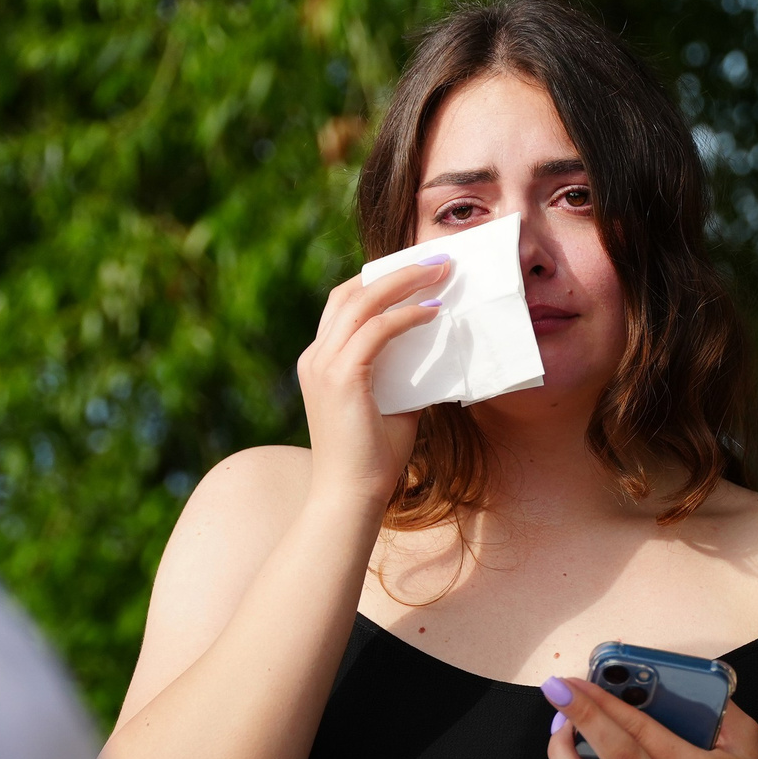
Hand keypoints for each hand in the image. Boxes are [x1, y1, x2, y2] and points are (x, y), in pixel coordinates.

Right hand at [296, 259, 449, 513]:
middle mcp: (315, 357)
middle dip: (395, 272)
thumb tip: (438, 352)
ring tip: (442, 273)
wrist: (350, 497)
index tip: (415, 271)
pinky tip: (434, 314)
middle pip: (351, 293)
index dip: (378, 282)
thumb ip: (405, 375)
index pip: (344, 305)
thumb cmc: (372, 460)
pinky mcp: (341, 377)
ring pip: (363, 302)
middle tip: (436, 262)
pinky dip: (407, 316)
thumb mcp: (392, 405)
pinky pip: (378, 331)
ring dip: (405, 283)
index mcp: (320, 362)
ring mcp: (323, 364)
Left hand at [540, 682, 757, 758]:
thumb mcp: (750, 750)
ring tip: (558, 732)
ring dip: (560, 758)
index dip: (605, 703)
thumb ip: (723, 711)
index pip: (642, 730)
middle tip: (556, 691)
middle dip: (578, 718)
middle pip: (612, 756)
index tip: (578, 682)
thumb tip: (686, 680)